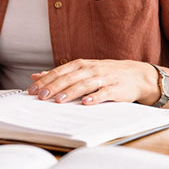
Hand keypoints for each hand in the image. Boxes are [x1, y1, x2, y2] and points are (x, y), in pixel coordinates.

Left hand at [28, 59, 156, 105]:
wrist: (135, 75)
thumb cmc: (104, 73)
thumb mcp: (81, 70)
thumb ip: (59, 74)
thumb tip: (36, 76)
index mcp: (80, 65)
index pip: (59, 72)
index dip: (45, 81)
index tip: (32, 90)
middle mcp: (90, 69)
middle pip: (69, 78)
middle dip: (54, 87)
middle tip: (41, 96)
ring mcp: (104, 78)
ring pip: (84, 85)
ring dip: (71, 92)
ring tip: (59, 100)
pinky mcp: (116, 88)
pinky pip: (104, 93)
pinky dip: (95, 97)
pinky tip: (86, 103)